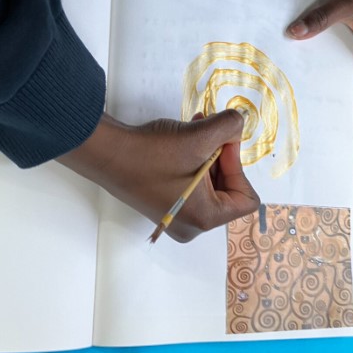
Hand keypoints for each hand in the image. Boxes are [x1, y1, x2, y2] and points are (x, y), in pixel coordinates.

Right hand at [57, 110, 259, 241]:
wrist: (106, 154)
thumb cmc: (152, 152)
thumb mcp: (199, 136)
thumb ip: (229, 128)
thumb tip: (239, 126)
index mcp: (205, 218)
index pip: (246, 198)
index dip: (239, 166)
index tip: (221, 142)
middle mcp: (192, 226)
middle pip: (228, 191)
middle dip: (222, 157)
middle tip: (209, 131)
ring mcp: (176, 217)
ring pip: (209, 185)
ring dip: (208, 154)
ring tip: (196, 128)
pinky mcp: (163, 205)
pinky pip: (191, 185)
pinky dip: (193, 161)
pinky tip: (184, 138)